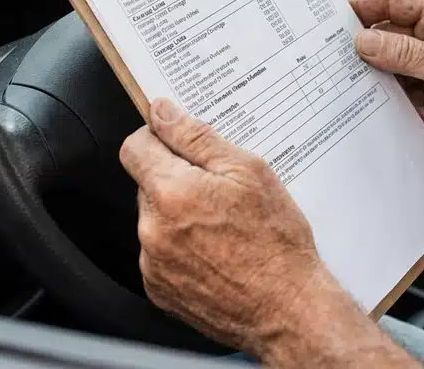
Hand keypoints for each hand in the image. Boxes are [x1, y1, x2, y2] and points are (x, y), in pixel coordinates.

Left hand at [119, 98, 325, 355]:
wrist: (288, 311)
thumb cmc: (275, 242)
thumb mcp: (248, 171)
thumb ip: (196, 137)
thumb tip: (162, 112)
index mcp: (171, 192)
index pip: (134, 146)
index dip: (157, 136)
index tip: (177, 140)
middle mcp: (152, 228)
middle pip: (146, 182)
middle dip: (175, 177)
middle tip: (219, 188)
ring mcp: (152, 263)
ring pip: (154, 218)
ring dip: (178, 213)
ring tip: (223, 225)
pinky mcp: (158, 289)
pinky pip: (160, 252)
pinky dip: (180, 247)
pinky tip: (215, 250)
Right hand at [350, 0, 423, 161]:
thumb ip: (402, 53)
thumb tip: (365, 41)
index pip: (393, 0)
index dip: (363, 8)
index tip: (336, 22)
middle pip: (387, 37)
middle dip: (374, 58)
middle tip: (354, 71)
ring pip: (393, 70)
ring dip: (397, 91)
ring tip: (411, 104)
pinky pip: (406, 94)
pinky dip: (412, 109)